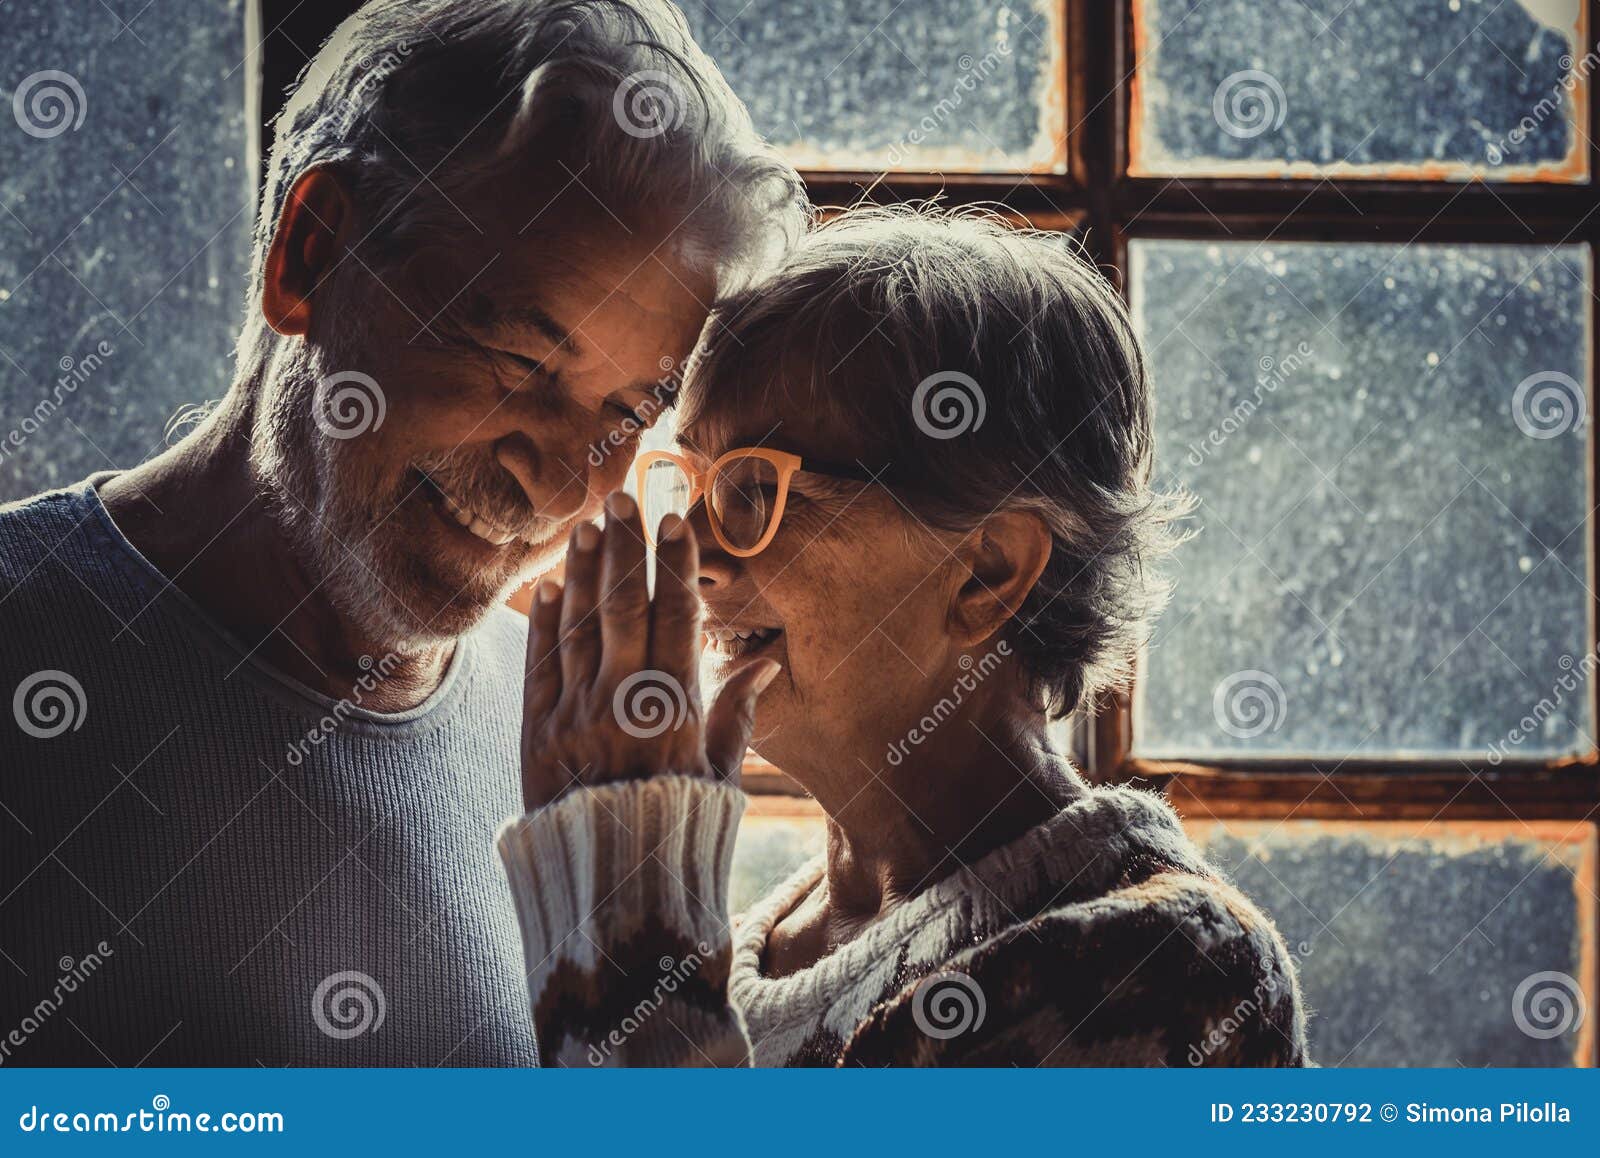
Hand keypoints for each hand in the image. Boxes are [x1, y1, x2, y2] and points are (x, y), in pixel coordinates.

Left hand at [519, 490, 780, 811]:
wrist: (612, 887)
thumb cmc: (679, 831)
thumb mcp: (721, 776)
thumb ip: (738, 715)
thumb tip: (767, 660)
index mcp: (676, 708)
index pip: (676, 616)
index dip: (674, 563)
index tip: (673, 520)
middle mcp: (624, 701)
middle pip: (624, 606)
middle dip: (623, 547)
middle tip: (622, 498)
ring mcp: (575, 713)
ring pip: (579, 624)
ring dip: (583, 570)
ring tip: (587, 526)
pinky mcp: (537, 732)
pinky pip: (541, 663)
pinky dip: (545, 620)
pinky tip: (550, 585)